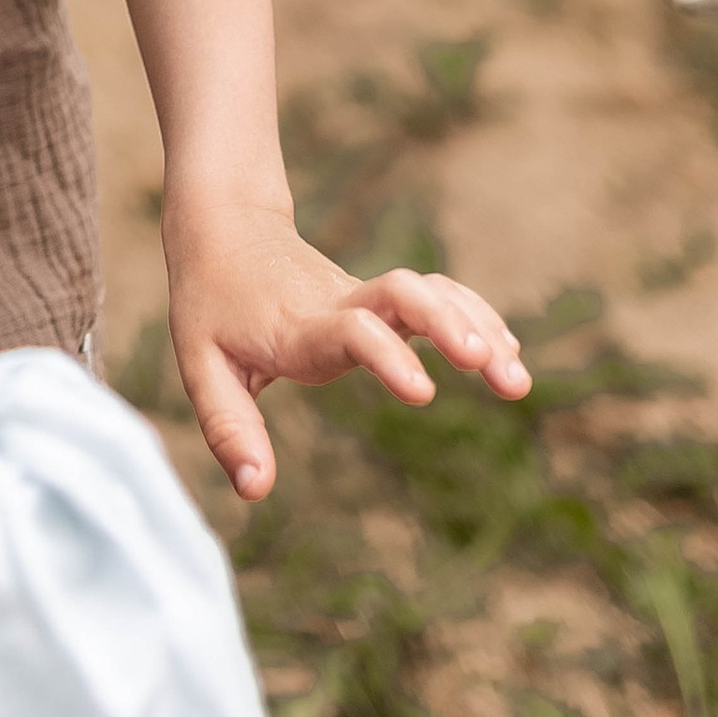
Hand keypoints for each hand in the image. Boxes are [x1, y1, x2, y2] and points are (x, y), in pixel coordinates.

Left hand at [168, 202, 530, 499]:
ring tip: (516, 377)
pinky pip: (437, 296)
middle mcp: (340, 303)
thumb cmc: (211, 304)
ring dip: (475, 325)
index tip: (423, 390)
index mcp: (299, 326)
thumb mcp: (201, 364)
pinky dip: (475, 316)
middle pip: (402, 296)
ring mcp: (365, 294)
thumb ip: (228, 427)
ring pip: (429, 293)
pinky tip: (508, 353)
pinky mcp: (382, 297)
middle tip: (489, 365)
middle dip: (448, 325)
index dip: (386, 354)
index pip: (350, 330)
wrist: (223, 226)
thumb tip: (255, 491)